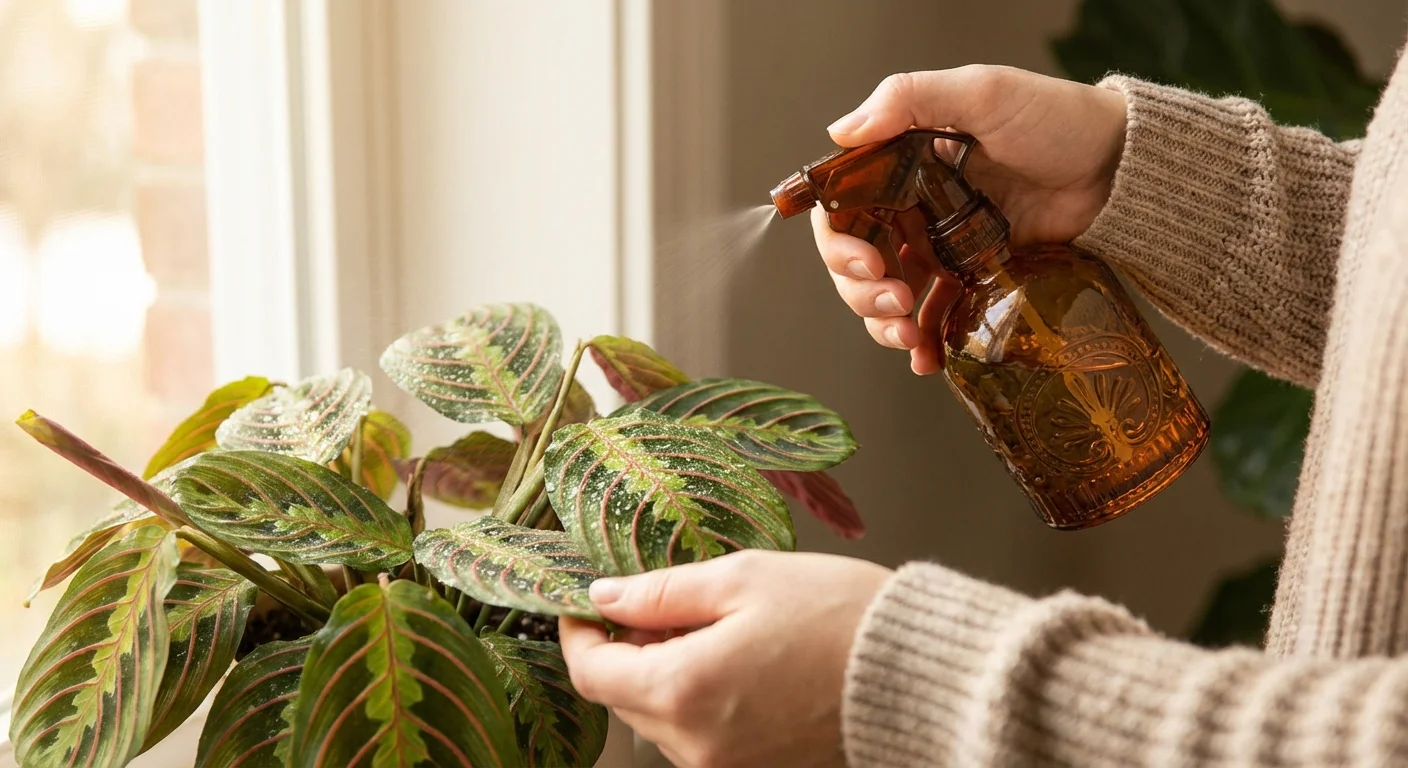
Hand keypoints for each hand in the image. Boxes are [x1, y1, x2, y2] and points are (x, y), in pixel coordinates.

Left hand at [559, 550, 892, 767]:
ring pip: (661, 721)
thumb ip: (662, 591)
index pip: (592, 674)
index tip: (588, 605)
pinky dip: (700, 701)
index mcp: (683, 690)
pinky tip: (737, 663)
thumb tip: (606, 597)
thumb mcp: (743, 579)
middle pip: (625, 700)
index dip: (580, 634)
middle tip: (662, 604)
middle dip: (629, 651)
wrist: (918, 674)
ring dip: (666, 676)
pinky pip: (701, 739)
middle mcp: (695, 746)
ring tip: (714, 629)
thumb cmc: (838, 616)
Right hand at [812, 65, 1128, 373]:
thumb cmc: (1057, 119)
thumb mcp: (982, 92)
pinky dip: (924, 343)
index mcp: (902, 165)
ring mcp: (943, 247)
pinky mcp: (975, 278)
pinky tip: (927, 359)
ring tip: (909, 337)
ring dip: (882, 324)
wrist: (1121, 167)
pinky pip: (935, 317)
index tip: (867, 263)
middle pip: (856, 261)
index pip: (843, 210)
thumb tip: (841, 132)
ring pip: (886, 296)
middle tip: (894, 303)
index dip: (839, 243)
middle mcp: (913, 208)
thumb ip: (910, 100)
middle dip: (860, 292)